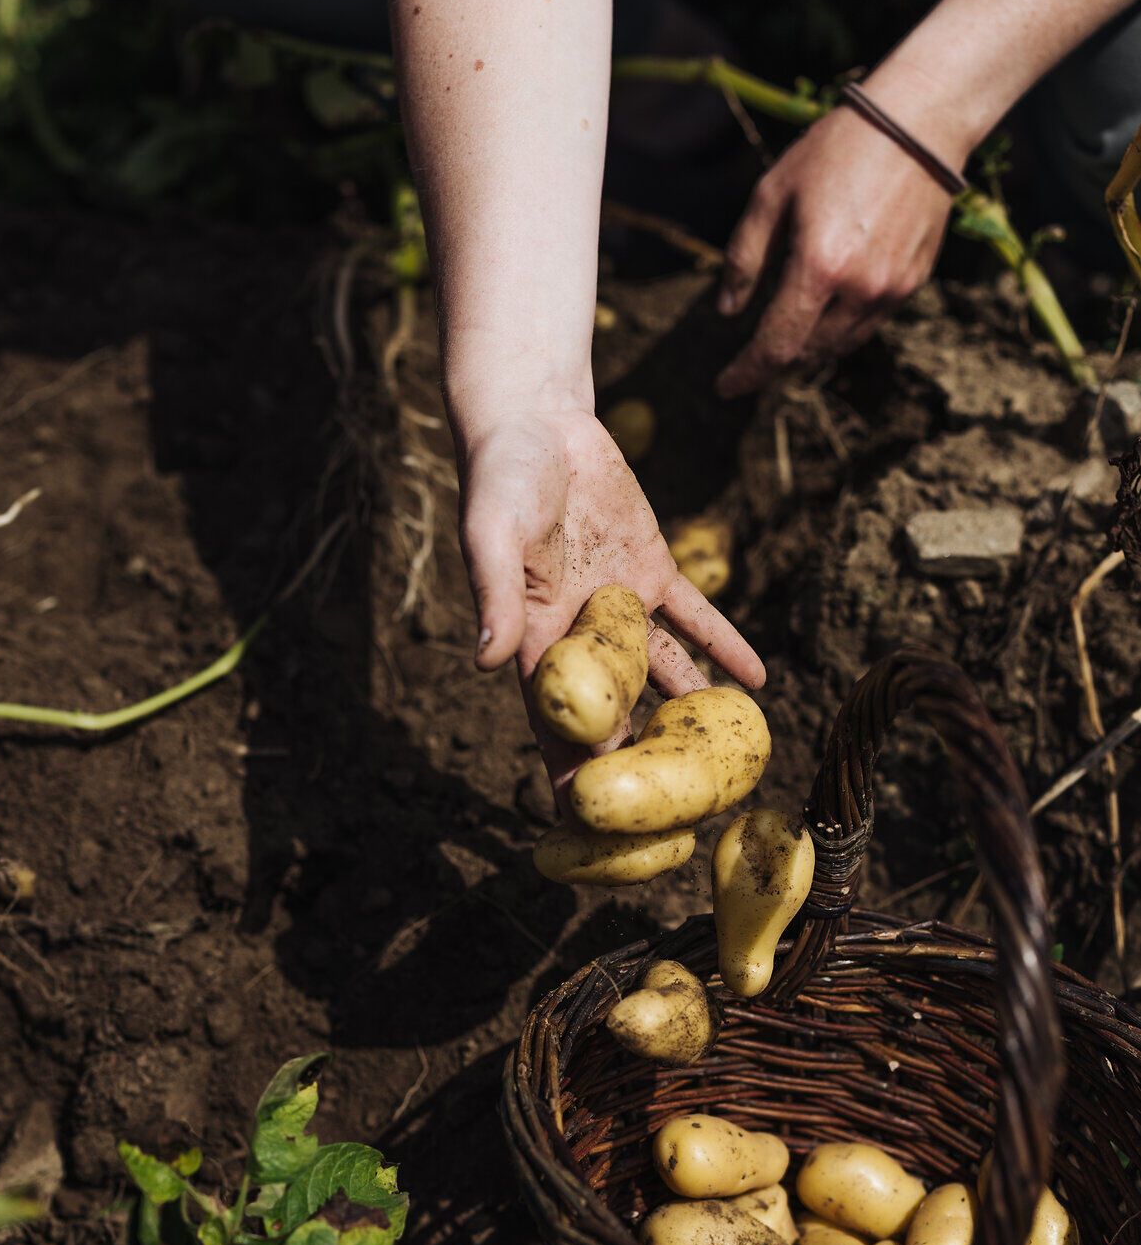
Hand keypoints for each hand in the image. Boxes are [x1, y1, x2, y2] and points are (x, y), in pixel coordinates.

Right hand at [456, 406, 764, 807]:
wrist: (534, 419)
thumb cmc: (498, 477)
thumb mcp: (489, 534)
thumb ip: (493, 596)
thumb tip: (487, 662)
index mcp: (534, 639)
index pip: (557, 723)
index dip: (572, 775)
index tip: (591, 826)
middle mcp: (580, 634)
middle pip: (616, 714)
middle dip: (642, 763)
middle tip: (676, 815)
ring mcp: (621, 605)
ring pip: (663, 675)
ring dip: (692, 715)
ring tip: (727, 760)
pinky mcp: (651, 569)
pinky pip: (695, 618)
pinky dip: (724, 645)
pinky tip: (756, 680)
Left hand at [715, 104, 962, 398]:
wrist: (918, 126)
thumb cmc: (836, 150)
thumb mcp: (771, 194)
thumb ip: (744, 257)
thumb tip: (727, 311)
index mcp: (818, 267)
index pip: (775, 346)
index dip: (747, 373)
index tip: (725, 388)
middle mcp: (859, 289)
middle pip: (806, 352)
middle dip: (774, 361)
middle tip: (749, 361)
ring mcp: (891, 290)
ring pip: (839, 345)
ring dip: (807, 348)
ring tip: (784, 338)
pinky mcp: (912, 283)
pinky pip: (867, 325)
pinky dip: (839, 329)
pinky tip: (824, 312)